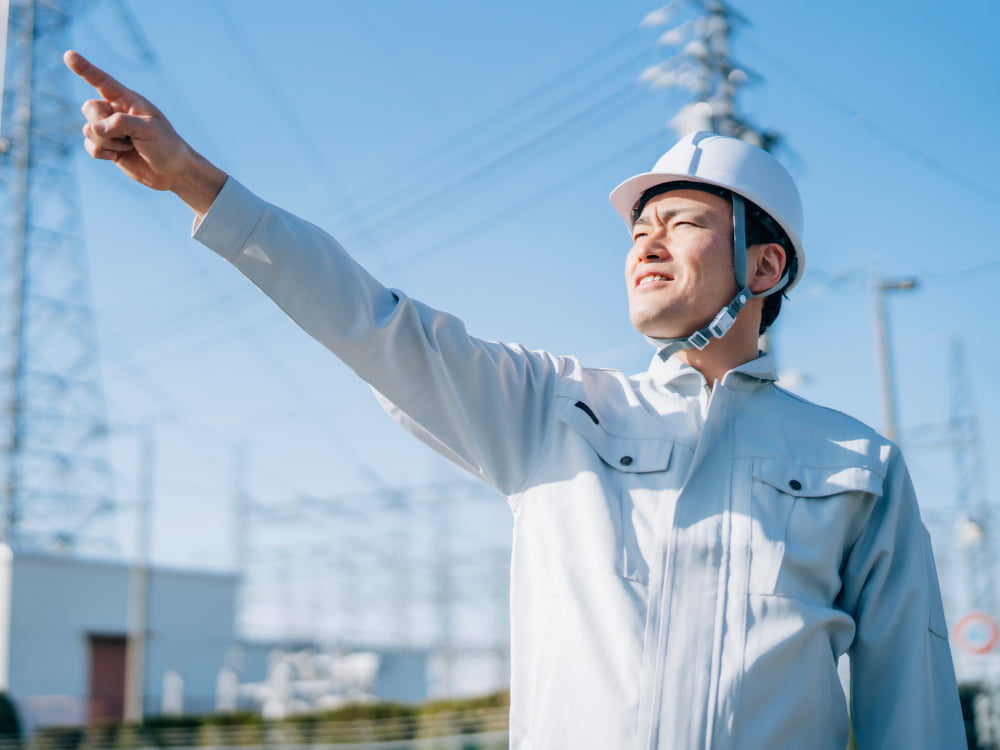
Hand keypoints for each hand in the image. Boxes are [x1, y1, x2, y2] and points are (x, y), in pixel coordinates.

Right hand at [64, 50, 225, 214]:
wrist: (173, 171)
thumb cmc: (166, 145)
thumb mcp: (148, 129)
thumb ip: (120, 123)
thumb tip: (94, 128)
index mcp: (128, 100)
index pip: (102, 81)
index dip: (85, 69)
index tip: (69, 55)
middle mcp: (116, 112)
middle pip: (89, 108)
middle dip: (102, 124)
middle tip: (126, 136)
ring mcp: (110, 130)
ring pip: (88, 130)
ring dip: (107, 142)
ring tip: (129, 146)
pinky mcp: (107, 147)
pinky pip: (90, 146)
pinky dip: (101, 152)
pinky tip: (116, 156)